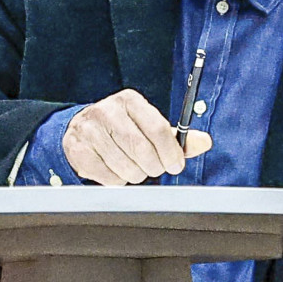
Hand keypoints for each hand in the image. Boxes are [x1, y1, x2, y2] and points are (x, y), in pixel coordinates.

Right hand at [61, 90, 211, 184]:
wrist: (81, 130)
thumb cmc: (122, 129)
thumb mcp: (149, 126)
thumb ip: (177, 137)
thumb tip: (205, 142)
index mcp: (130, 100)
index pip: (158, 129)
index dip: (171, 152)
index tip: (175, 165)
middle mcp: (107, 111)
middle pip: (142, 150)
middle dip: (154, 167)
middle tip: (154, 169)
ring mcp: (89, 130)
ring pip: (126, 167)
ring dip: (136, 175)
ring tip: (134, 168)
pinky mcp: (78, 149)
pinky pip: (109, 177)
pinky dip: (118, 181)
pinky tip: (116, 170)